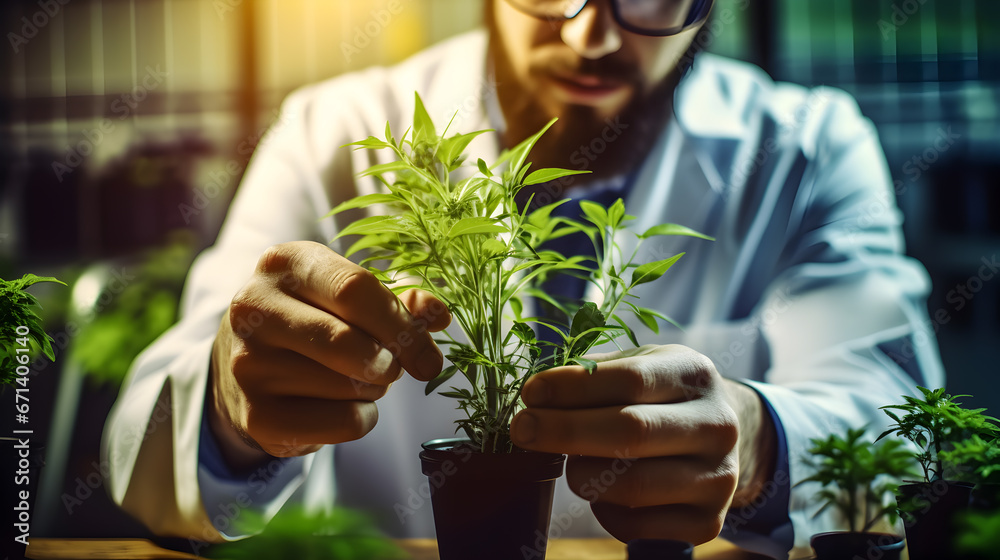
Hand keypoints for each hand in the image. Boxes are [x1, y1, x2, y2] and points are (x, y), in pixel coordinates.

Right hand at [209, 241, 450, 469]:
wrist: (245, 364)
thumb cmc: (315, 318)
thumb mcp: (349, 295)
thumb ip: (399, 300)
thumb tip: (437, 315)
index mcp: (285, 264)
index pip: (355, 289)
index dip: (401, 324)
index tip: (427, 353)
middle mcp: (256, 308)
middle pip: (349, 342)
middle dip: (390, 362)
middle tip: (395, 368)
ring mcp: (249, 363)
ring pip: (350, 387)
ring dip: (375, 389)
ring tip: (357, 378)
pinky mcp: (256, 415)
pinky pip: (343, 423)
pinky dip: (361, 418)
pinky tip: (343, 404)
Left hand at [511, 344, 772, 543]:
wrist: (715, 439)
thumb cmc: (658, 396)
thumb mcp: (639, 365)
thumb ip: (593, 374)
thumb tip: (537, 397)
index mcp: (696, 375)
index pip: (630, 379)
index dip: (573, 387)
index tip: (531, 393)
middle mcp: (717, 426)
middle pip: (631, 432)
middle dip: (565, 431)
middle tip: (521, 429)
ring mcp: (718, 479)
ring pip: (630, 485)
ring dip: (582, 473)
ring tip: (571, 460)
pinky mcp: (707, 524)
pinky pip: (634, 525)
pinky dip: (602, 508)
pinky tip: (603, 488)